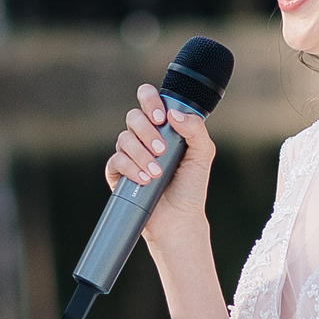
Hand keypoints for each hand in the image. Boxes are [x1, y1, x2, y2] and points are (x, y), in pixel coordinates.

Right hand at [104, 83, 215, 251]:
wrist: (179, 219)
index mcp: (163, 126)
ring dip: (141, 154)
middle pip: (134, 117)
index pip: (149, 99)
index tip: (162, 118)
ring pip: (124, 139)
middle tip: (162, 150)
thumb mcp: (202, 154)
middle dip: (146, 131)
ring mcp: (129, 154)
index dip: (151, 101)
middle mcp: (143, 137)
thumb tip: (174, 115)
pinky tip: (144, 180)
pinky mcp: (117, 173)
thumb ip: (195, 129)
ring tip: (157, 173)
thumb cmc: (191, 187)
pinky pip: (116, 161)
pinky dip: (130, 168)